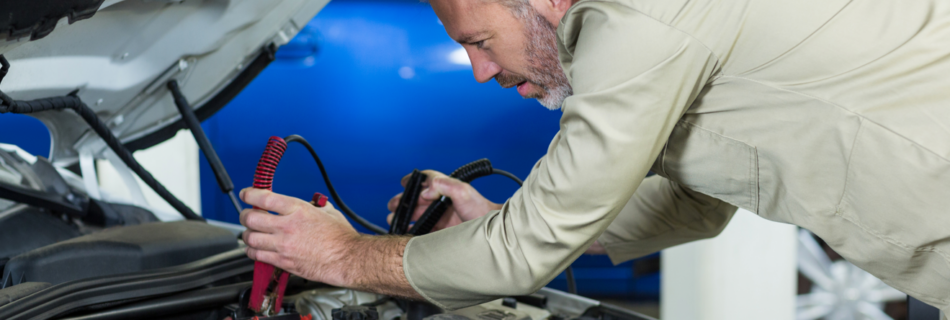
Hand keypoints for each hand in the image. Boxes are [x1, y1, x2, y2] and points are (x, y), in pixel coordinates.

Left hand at [239, 188, 358, 286]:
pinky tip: (256, 248)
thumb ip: (313, 206)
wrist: (347, 259)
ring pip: (250, 238)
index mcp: (298, 210)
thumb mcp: (328, 212)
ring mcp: (283, 245)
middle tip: (247, 215)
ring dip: (247, 234)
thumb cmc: (341, 237)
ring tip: (251, 232)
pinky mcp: (283, 261)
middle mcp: (287, 227)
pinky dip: (252, 251)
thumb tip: (308, 203)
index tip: (246, 194)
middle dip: (245, 215)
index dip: (250, 194)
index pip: (264, 198)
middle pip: (251, 218)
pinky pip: (257, 255)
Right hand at [387, 170, 502, 231]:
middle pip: (418, 199)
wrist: (491, 233)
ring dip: (406, 216)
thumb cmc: (482, 210)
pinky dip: (413, 230)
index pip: (428, 180)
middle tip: (393, 206)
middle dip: (404, 202)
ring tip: (394, 220)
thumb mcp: (464, 192)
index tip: (403, 182)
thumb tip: (428, 189)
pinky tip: (405, 232)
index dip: (415, 180)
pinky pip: (424, 230)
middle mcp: (443, 202)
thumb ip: (447, 186)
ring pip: (419, 215)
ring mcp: (443, 217)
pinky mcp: (443, 231)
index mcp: (448, 189)